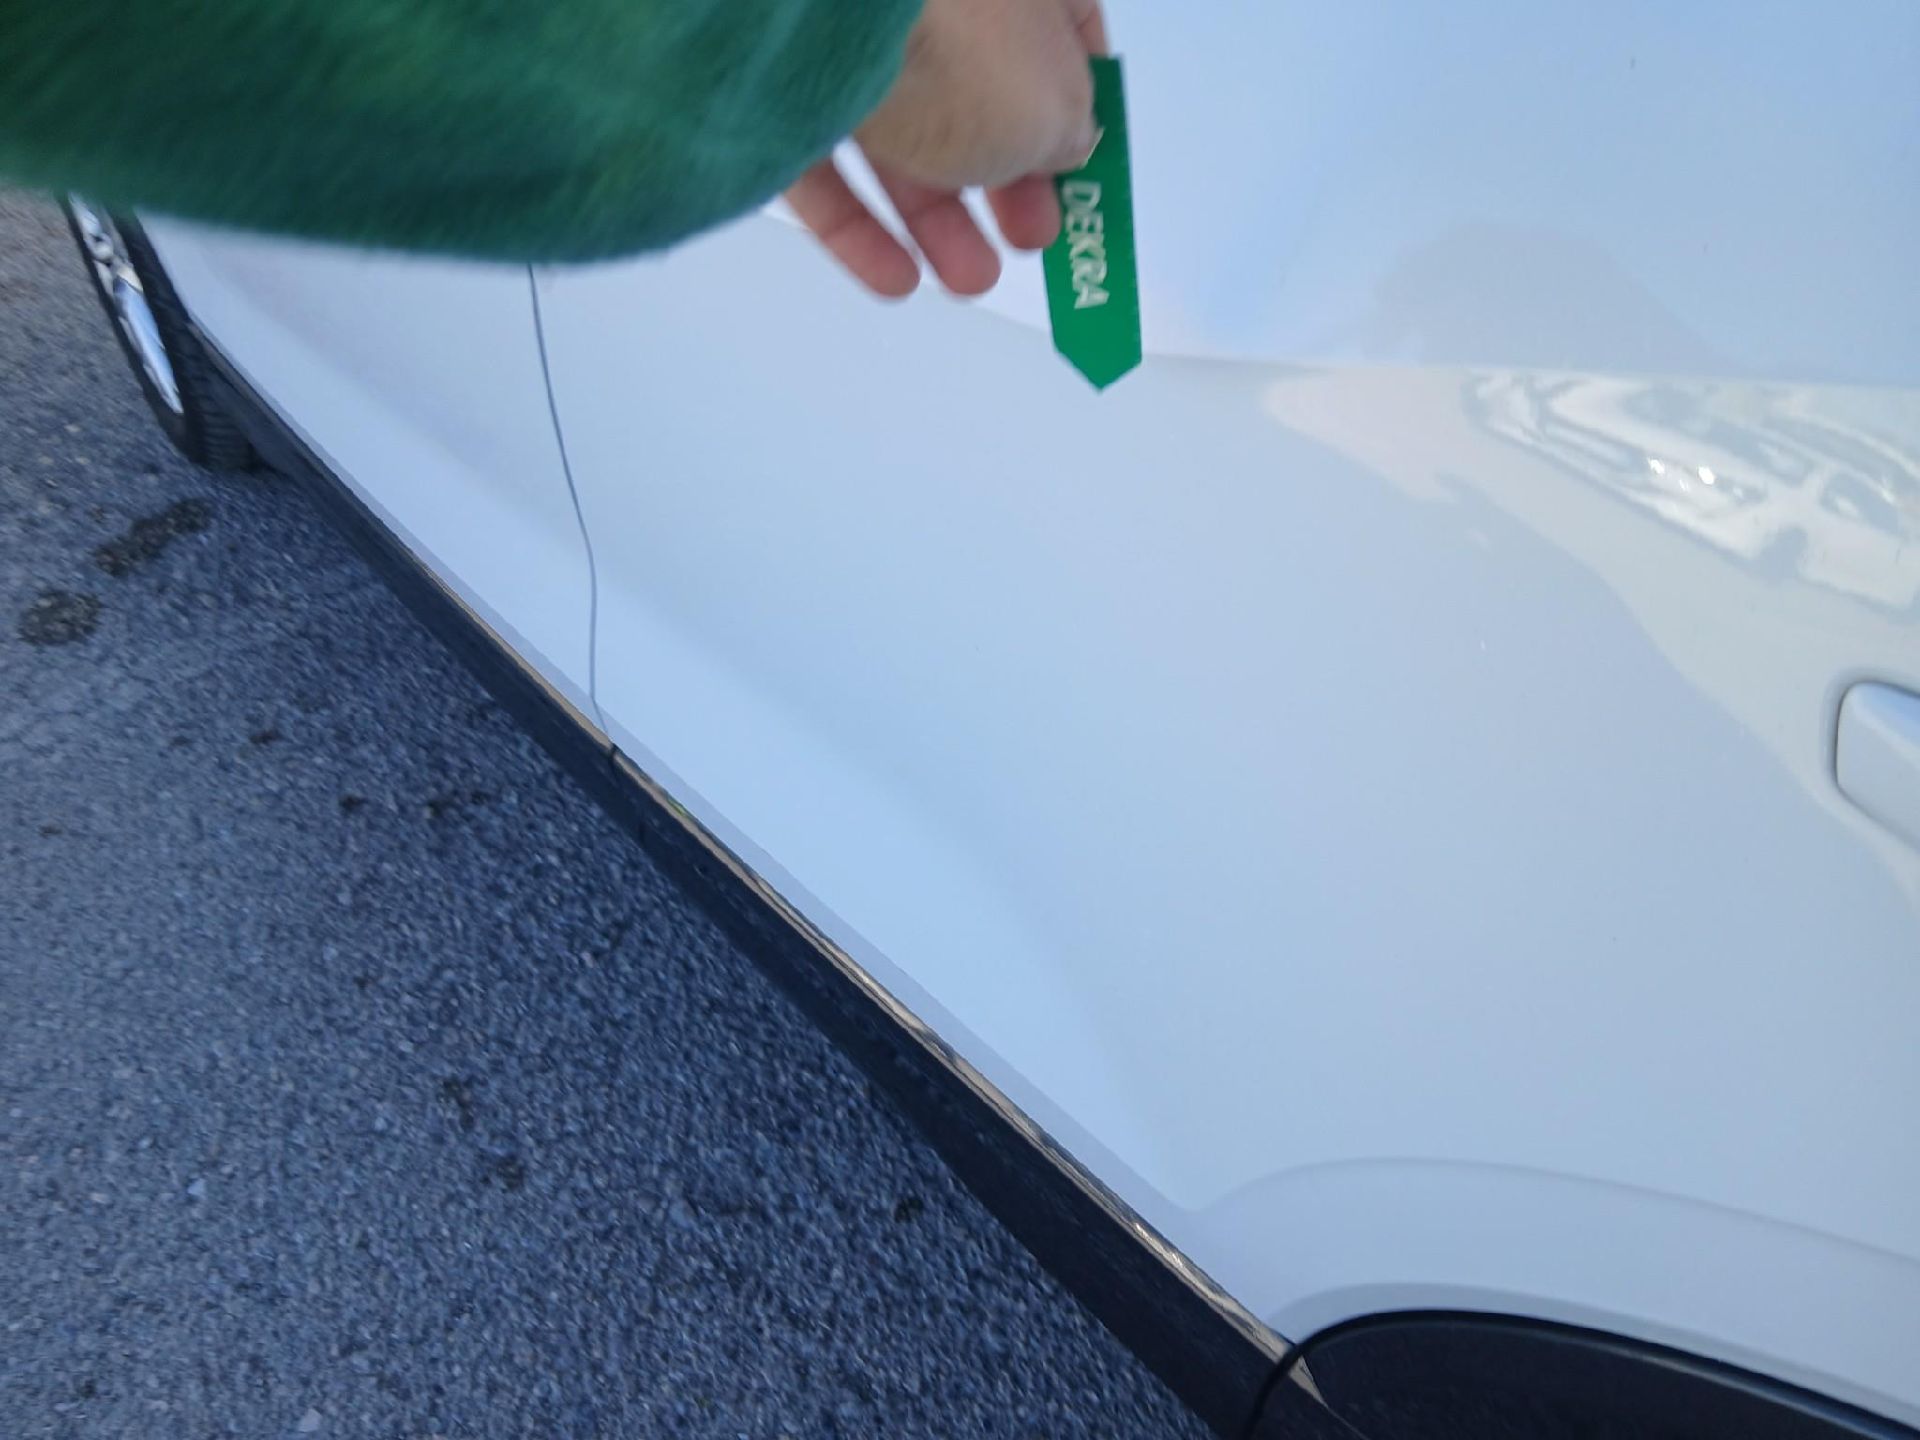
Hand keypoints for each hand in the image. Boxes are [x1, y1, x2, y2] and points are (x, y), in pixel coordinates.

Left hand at [785, 0, 1106, 298]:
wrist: (815, 13)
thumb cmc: (956, 40)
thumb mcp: (1051, 109)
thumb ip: (1067, 133)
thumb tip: (1060, 147)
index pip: (1063, 32)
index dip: (1074, 109)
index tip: (1079, 177)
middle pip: (978, 88)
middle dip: (1004, 180)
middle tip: (1026, 239)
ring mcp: (855, 34)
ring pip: (902, 128)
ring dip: (938, 219)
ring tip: (968, 279)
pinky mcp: (783, 82)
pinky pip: (826, 159)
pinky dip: (859, 224)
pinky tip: (894, 277)